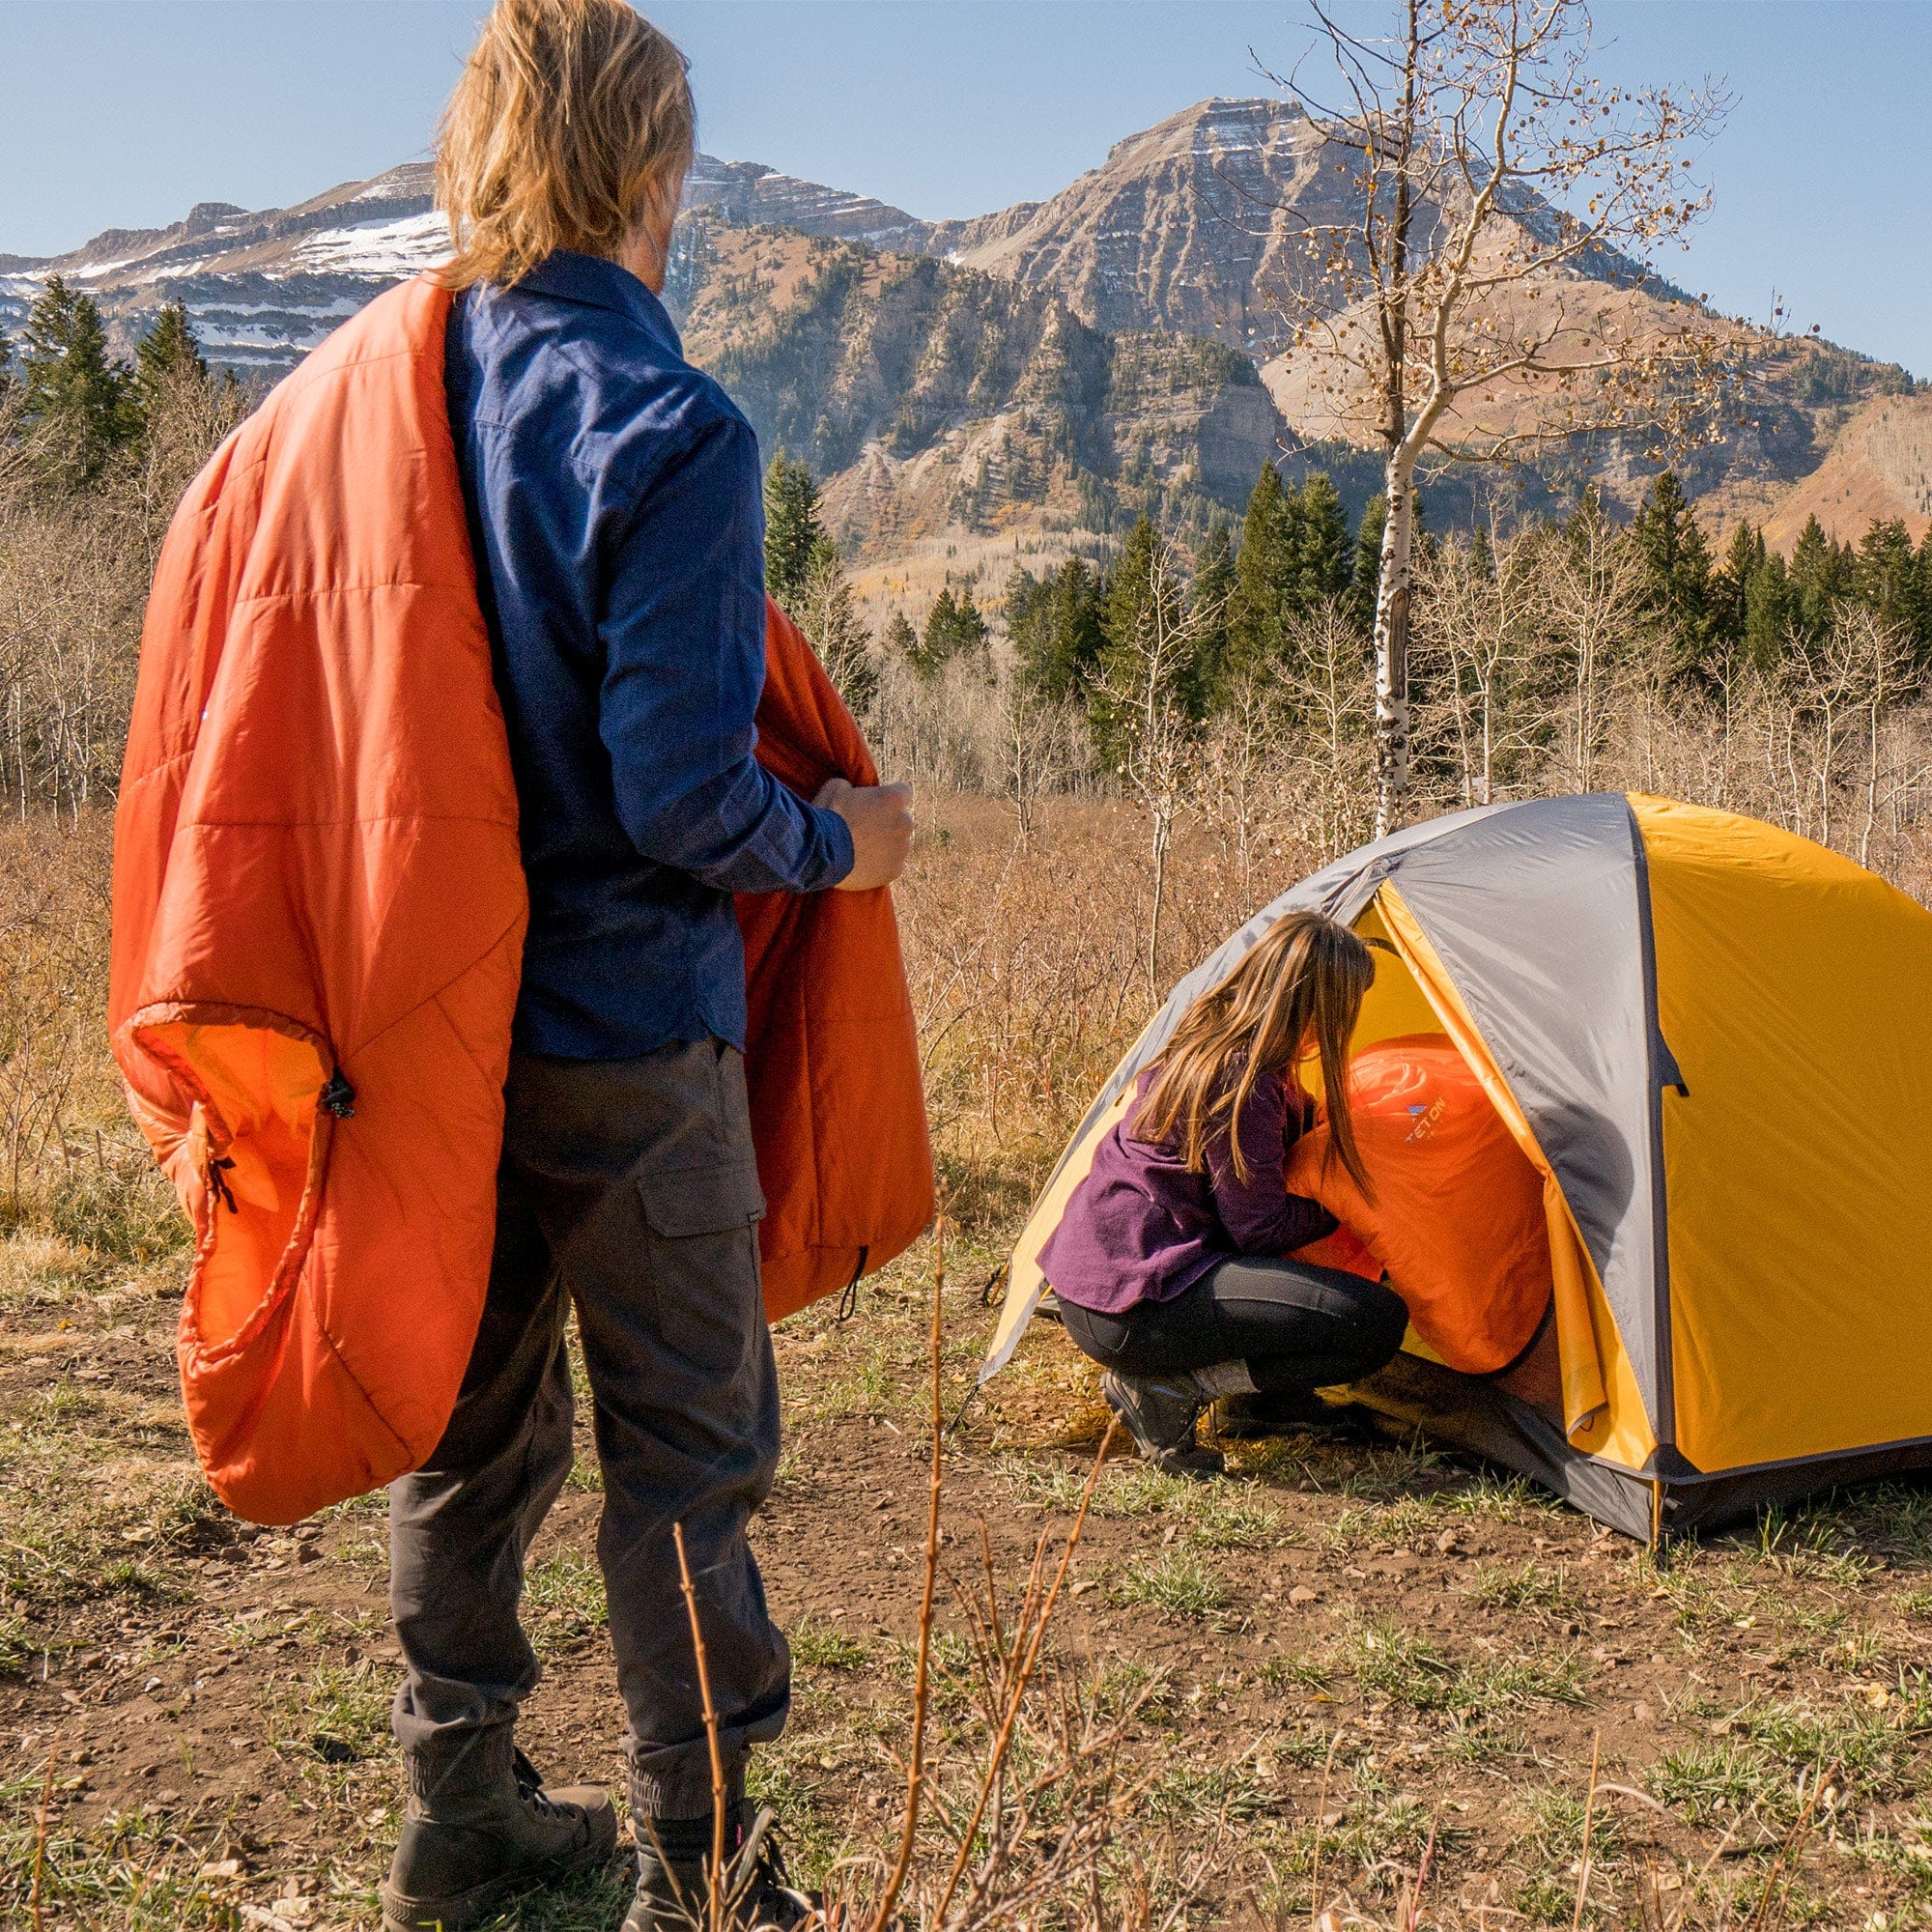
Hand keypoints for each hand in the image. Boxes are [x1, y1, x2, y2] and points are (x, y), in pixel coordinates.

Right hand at [814, 777, 913, 891]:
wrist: (820, 853)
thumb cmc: (828, 817)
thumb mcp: (836, 787)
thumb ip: (853, 787)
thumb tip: (852, 791)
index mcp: (894, 799)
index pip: (903, 792)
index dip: (888, 798)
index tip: (876, 803)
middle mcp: (904, 823)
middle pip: (902, 821)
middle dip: (887, 823)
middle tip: (864, 829)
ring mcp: (902, 849)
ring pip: (899, 845)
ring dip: (886, 845)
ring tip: (861, 850)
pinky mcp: (895, 871)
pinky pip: (893, 865)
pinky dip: (882, 865)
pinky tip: (864, 864)